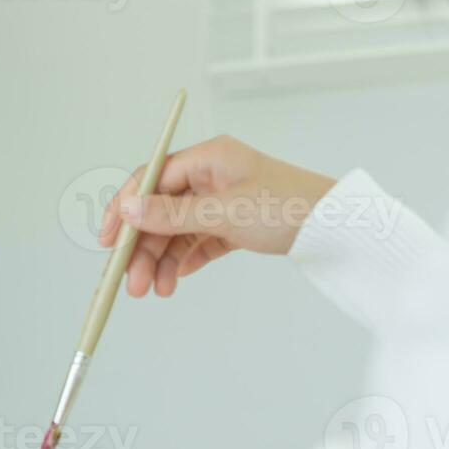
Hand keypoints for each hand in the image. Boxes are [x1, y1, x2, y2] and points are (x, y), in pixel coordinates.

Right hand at [98, 135, 336, 297]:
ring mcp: (224, 200)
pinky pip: (199, 241)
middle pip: (161, 210)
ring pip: (178, 230)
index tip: (108, 241)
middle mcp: (212, 175)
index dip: (125, 209)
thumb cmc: (289, 208)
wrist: (340, 230)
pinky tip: (177, 278)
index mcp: (208, 158)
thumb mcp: (223, 213)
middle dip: (143, 247)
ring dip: (163, 260)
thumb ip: (171, 214)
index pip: (151, 179)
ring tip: (157, 290)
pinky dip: (186, 259)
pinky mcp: (236, 223)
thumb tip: (126, 209)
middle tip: (131, 283)